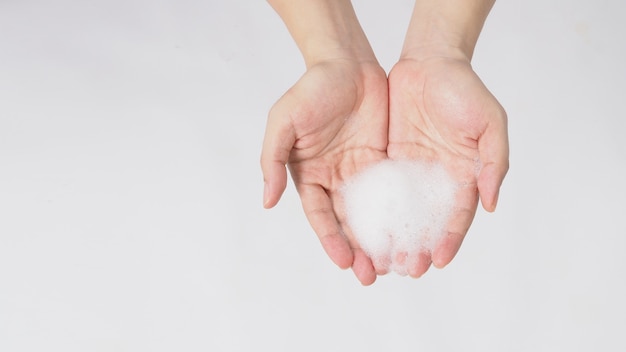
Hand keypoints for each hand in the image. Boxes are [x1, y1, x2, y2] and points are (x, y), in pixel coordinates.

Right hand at [261, 59, 387, 284]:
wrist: (347, 61)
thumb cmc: (310, 89)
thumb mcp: (283, 122)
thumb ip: (272, 161)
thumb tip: (266, 202)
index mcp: (309, 176)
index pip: (319, 217)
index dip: (330, 240)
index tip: (345, 262)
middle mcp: (334, 180)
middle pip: (346, 223)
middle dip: (357, 251)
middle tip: (372, 276)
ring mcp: (359, 172)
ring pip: (371, 214)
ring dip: (379, 240)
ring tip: (393, 265)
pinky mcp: (383, 161)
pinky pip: (392, 191)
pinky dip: (399, 214)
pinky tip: (411, 231)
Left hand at [386, 56, 508, 277]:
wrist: (429, 61)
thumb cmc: (464, 88)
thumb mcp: (490, 123)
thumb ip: (493, 162)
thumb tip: (491, 203)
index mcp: (465, 174)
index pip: (458, 215)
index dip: (450, 239)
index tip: (439, 261)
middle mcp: (437, 178)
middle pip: (428, 221)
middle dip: (419, 246)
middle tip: (407, 269)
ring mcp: (412, 170)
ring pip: (402, 211)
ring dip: (395, 236)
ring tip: (384, 260)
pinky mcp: (388, 159)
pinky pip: (380, 189)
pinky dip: (375, 211)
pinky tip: (364, 230)